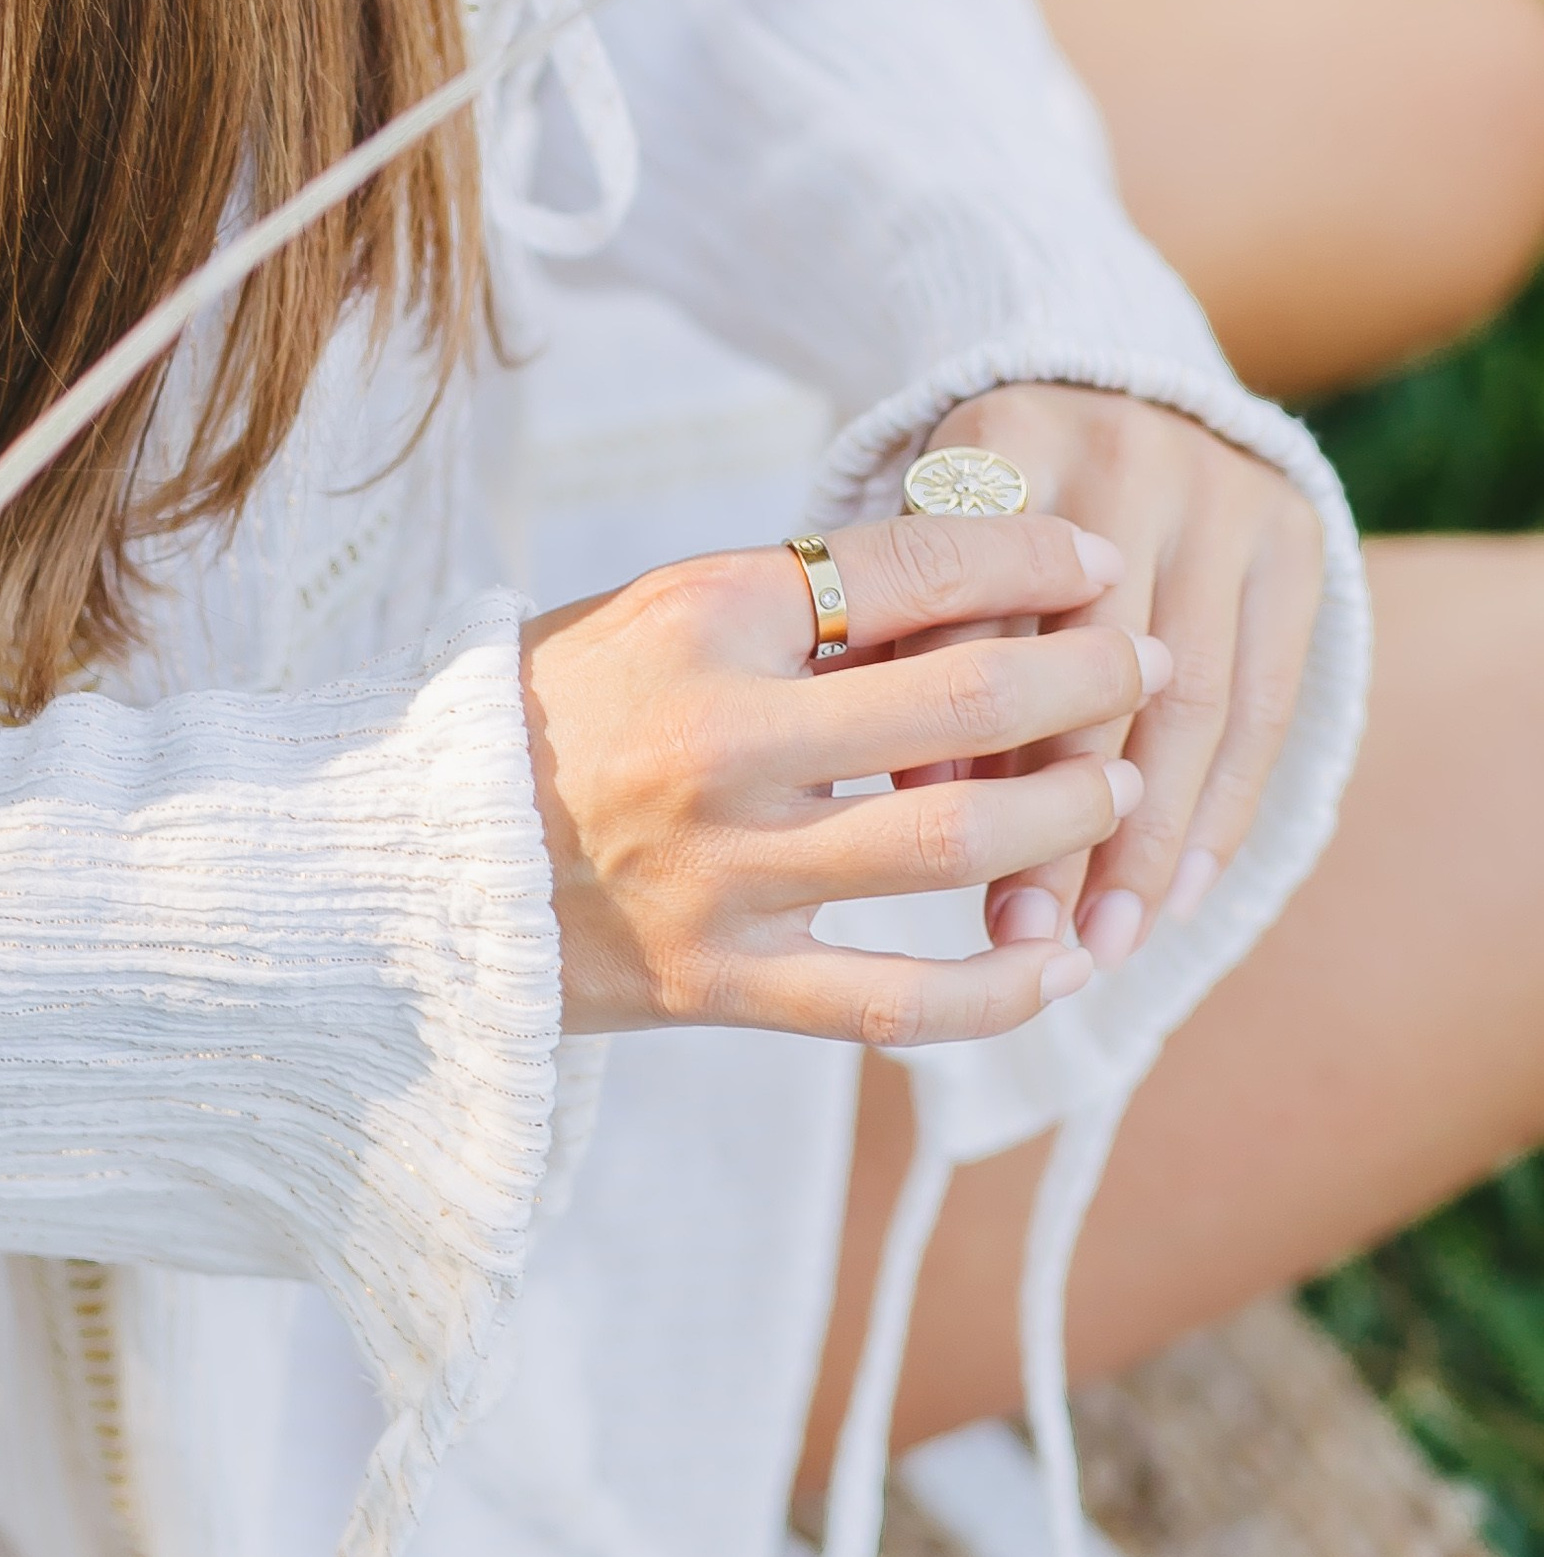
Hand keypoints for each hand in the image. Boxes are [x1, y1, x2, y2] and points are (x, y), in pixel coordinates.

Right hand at [522, 514, 1165, 1040]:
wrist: (414, 860)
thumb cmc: (557, 715)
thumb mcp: (662, 615)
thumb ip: (805, 607)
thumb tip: (982, 589)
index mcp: (702, 618)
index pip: (912, 565)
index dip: (1033, 555)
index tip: (1095, 560)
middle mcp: (719, 738)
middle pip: (962, 694)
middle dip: (1084, 673)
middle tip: (1142, 662)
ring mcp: (724, 871)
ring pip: (956, 839)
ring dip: (1066, 809)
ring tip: (1114, 786)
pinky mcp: (721, 983)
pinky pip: (900, 1001)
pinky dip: (1000, 991)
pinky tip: (1059, 964)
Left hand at [915, 384, 1323, 973]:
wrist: (1118, 383)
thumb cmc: (982, 497)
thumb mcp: (922, 530)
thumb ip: (910, 636)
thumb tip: (917, 795)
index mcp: (1006, 435)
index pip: (975, 600)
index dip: (952, 723)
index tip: (918, 836)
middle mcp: (1127, 455)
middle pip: (1095, 666)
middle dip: (1057, 816)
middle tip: (1022, 929)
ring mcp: (1226, 496)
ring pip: (1193, 702)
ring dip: (1149, 841)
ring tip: (1101, 942)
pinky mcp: (1297, 541)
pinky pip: (1268, 705)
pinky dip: (1221, 814)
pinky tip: (1176, 899)